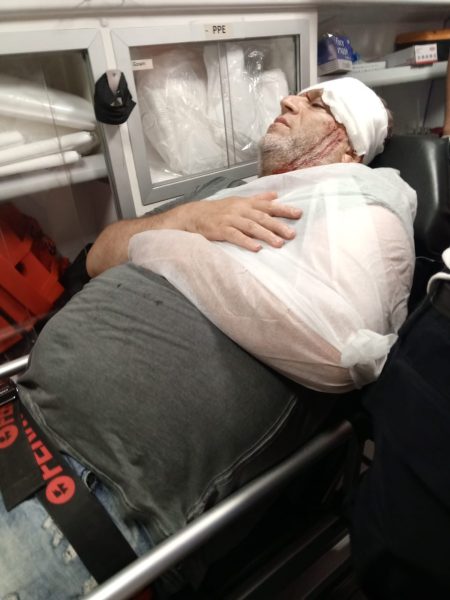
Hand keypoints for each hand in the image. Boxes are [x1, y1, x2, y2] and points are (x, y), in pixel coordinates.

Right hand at [184, 192, 301, 251]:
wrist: (195, 214)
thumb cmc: (220, 209)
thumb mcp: (240, 201)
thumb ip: (259, 199)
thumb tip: (276, 195)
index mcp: (246, 203)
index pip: (268, 205)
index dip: (283, 209)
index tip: (298, 214)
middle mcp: (240, 210)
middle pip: (262, 217)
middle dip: (278, 225)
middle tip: (292, 234)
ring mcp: (230, 220)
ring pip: (251, 227)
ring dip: (266, 235)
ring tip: (279, 243)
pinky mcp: (221, 230)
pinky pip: (235, 236)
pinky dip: (246, 242)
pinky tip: (256, 248)